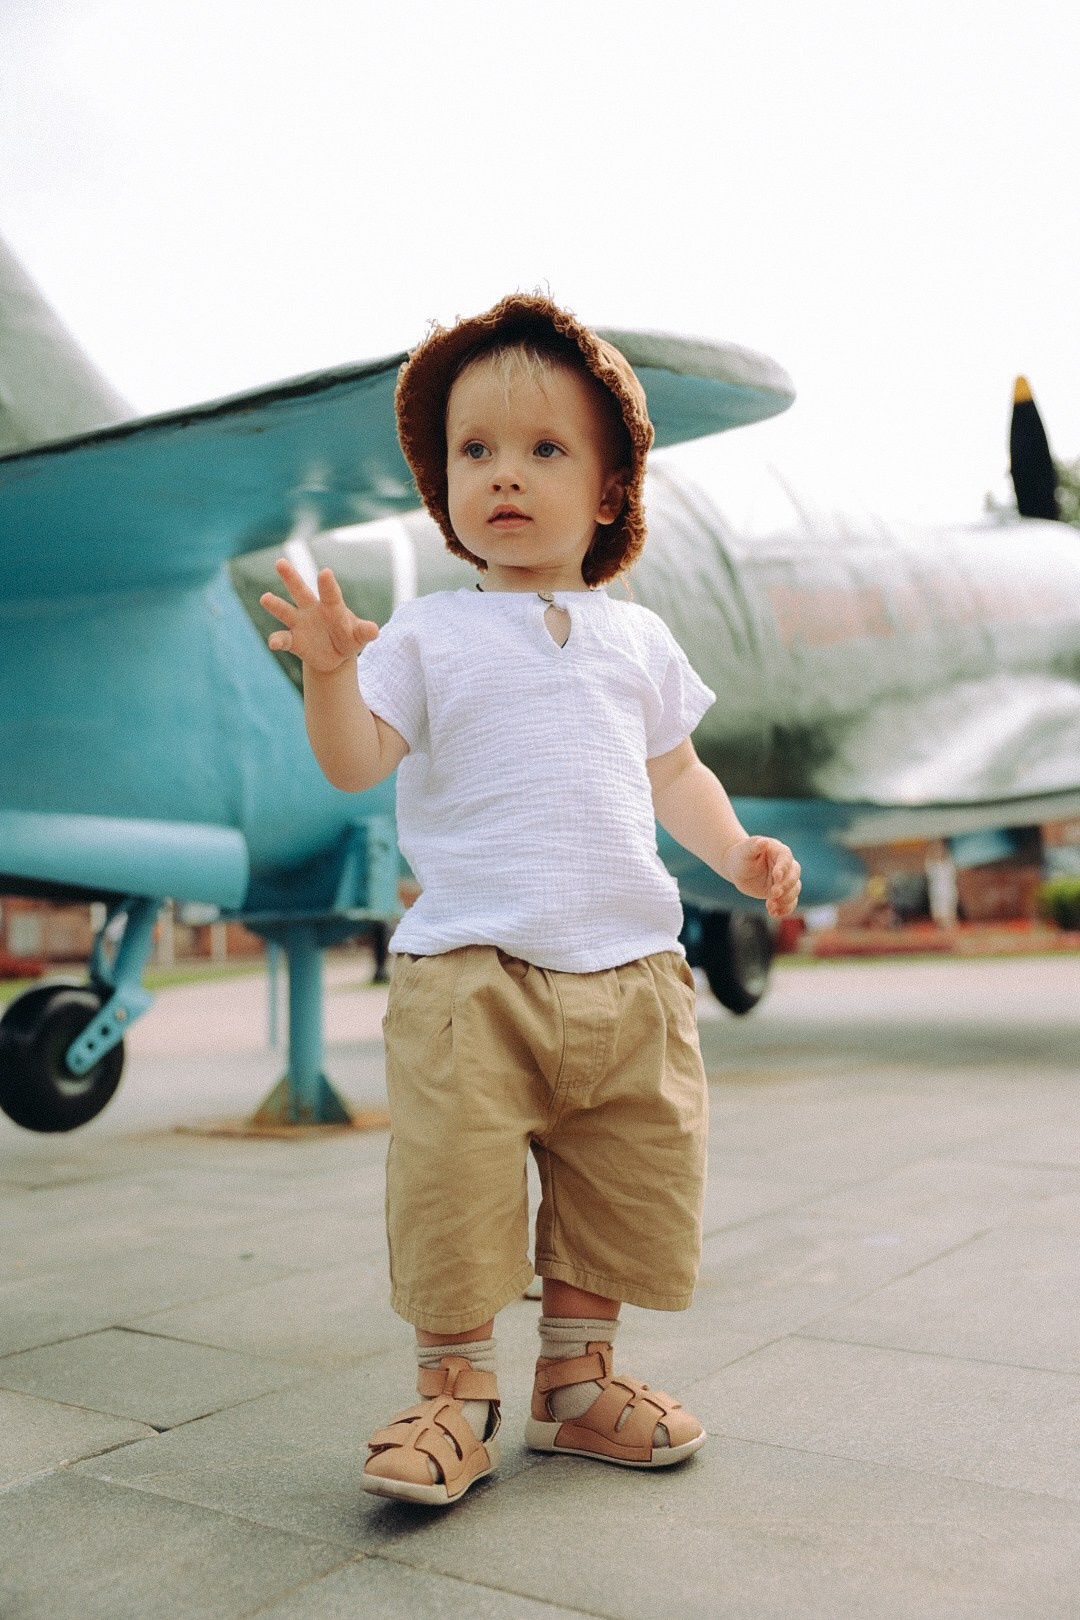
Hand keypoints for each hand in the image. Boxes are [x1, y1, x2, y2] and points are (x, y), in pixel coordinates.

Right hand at [260, 560, 378, 673]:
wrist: (336, 655)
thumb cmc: (349, 638)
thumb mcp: (359, 637)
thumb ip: (364, 632)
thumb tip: (374, 630)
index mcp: (331, 605)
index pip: (330, 594)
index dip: (328, 584)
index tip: (325, 573)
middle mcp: (312, 609)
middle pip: (300, 591)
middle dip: (290, 577)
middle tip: (280, 562)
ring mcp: (300, 623)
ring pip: (285, 611)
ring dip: (275, 605)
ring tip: (265, 598)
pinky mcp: (293, 641)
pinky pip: (283, 639)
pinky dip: (277, 640)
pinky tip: (273, 643)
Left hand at [722, 836, 801, 917]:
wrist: (738, 868)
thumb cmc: (742, 855)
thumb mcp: (745, 850)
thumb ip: (754, 845)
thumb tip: (763, 842)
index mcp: (779, 851)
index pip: (786, 859)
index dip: (783, 868)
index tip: (776, 876)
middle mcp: (786, 866)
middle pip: (794, 875)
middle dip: (785, 886)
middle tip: (773, 894)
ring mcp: (785, 880)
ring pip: (795, 890)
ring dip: (785, 899)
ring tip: (770, 906)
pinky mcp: (782, 892)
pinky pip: (790, 902)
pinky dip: (785, 909)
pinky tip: (774, 914)